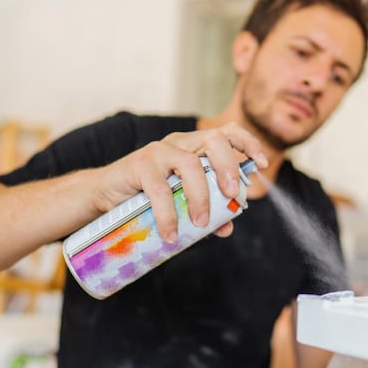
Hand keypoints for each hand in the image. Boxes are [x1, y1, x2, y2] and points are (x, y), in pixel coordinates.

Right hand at [90, 123, 267, 241]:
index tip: (262, 165)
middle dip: (229, 167)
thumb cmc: (148, 197)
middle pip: (213, 140)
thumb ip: (206, 212)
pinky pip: (161, 189)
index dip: (248, 144)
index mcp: (194, 147)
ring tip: (200, 224)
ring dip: (201, 197)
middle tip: (232, 196)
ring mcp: (158, 152)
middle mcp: (179, 143)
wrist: (105, 196)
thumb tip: (228, 227)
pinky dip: (169, 215)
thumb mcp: (181, 203)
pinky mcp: (138, 165)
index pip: (227, 132)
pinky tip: (171, 234)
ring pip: (190, 164)